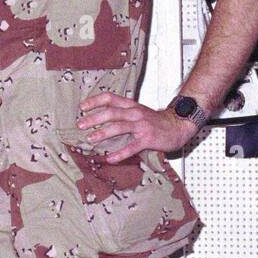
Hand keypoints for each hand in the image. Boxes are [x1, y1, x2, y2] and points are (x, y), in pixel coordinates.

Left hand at [77, 92, 197, 161]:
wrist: (177, 126)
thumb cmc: (155, 121)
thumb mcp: (137, 112)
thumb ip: (121, 113)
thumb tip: (100, 119)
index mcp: (130, 105)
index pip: (110, 98)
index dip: (94, 101)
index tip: (82, 107)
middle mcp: (135, 113)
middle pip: (111, 112)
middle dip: (93, 118)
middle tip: (80, 125)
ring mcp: (141, 126)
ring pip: (119, 127)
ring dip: (103, 133)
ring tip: (91, 139)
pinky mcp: (148, 139)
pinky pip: (132, 146)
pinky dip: (120, 153)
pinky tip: (110, 158)